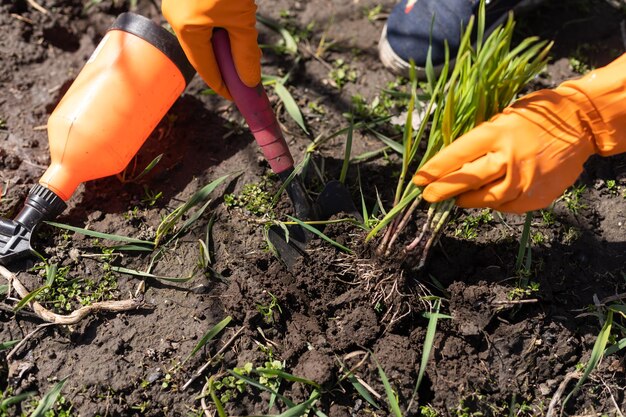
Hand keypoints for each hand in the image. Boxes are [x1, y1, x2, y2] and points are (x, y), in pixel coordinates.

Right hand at [162, 0, 260, 99]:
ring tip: (244, 45)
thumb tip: (250, 81)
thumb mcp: (241, 19)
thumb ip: (246, 52)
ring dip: (222, 43)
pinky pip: (199, 18)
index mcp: (185, 28)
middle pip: (201, 51)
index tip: (235, 97)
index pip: (204, 68)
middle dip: (224, 63)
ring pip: (200, 34)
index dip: (221, 85)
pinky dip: (217, 27)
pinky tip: (234, 26)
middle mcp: (174, 16)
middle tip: (244, 73)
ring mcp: (176, 4)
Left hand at [413, 54, 625, 213]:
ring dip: (467, 199)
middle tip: (428, 196)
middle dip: (444, 189)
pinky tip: (488, 196)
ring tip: (457, 198)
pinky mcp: (537, 196)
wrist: (582, 124)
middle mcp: (509, 157)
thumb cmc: (536, 116)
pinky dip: (494, 202)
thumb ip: (481, 139)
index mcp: (497, 132)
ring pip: (486, 198)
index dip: (436, 168)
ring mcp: (524, 179)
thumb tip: (452, 161)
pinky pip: (507, 205)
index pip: (457, 154)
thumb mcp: (503, 116)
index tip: (419, 179)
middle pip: (468, 179)